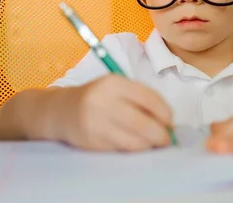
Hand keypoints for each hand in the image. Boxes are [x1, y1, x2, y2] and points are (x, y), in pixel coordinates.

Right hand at [57, 75, 173, 151]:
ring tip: (153, 143)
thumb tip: (167, 121)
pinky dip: (133, 149)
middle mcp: (104, 102)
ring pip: (133, 141)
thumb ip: (141, 99)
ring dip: (149, 145)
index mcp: (115, 83)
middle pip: (142, 123)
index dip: (165, 113)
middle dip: (160, 134)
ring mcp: (96, 123)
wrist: (62, 110)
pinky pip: (121, 149)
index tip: (170, 122)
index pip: (149, 99)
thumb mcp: (118, 88)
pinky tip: (136, 146)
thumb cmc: (98, 97)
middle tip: (166, 139)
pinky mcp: (91, 142)